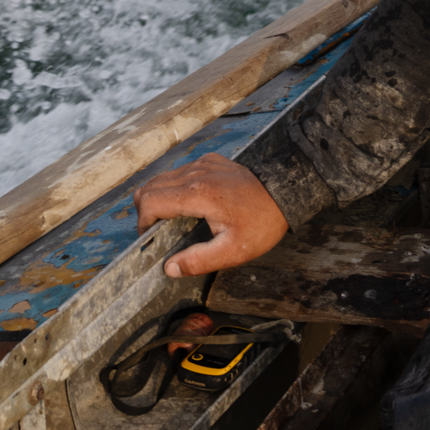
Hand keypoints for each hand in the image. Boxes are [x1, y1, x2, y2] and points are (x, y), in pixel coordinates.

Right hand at [136, 153, 290, 279]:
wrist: (287, 192)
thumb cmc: (262, 222)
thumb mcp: (233, 250)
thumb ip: (198, 261)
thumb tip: (169, 268)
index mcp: (197, 194)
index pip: (150, 202)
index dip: (143, 223)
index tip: (151, 240)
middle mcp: (195, 173)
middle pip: (149, 188)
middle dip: (146, 212)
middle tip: (159, 233)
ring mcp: (203, 164)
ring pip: (162, 178)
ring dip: (159, 200)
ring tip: (172, 222)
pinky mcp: (210, 161)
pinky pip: (179, 172)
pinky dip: (174, 188)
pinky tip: (190, 206)